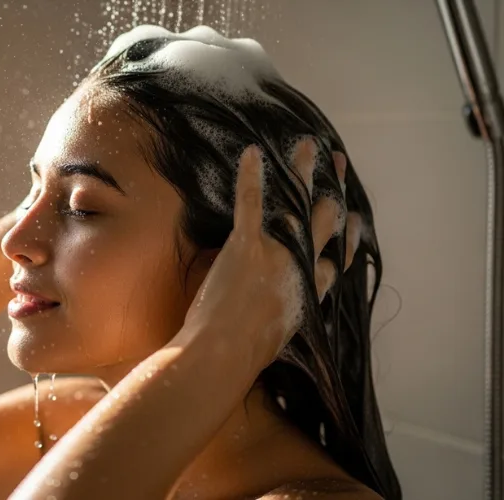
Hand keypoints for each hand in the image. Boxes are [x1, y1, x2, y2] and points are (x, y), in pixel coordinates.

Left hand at [179, 138, 360, 371]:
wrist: (224, 352)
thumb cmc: (246, 353)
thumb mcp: (282, 337)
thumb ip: (290, 314)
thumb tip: (284, 306)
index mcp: (310, 292)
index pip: (334, 263)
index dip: (346, 241)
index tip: (356, 223)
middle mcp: (301, 266)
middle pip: (324, 222)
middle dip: (332, 191)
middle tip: (339, 164)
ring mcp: (276, 251)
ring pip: (296, 204)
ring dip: (303, 171)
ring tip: (308, 146)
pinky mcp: (246, 244)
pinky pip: (251, 203)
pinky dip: (251, 176)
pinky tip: (253, 152)